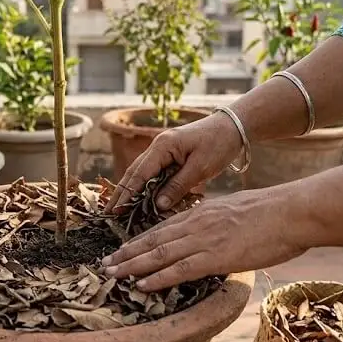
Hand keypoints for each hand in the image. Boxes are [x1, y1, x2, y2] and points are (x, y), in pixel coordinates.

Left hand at [101, 188, 307, 291]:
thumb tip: (214, 235)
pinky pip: (179, 269)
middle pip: (152, 240)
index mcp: (201, 212)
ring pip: (158, 254)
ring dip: (132, 266)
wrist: (291, 211)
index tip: (121, 249)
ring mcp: (203, 240)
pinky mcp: (215, 256)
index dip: (138, 240)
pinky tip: (141, 285)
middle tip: (105, 264)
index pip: (162, 228)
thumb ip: (218, 222)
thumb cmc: (273, 213)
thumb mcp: (236, 211)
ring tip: (112, 275)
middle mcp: (195, 224)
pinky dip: (157, 278)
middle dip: (126, 253)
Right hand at [104, 112, 244, 213]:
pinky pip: (153, 174)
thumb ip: (178, 186)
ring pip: (141, 174)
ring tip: (118, 210)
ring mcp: (163, 151)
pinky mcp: (170, 156)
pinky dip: (144, 187)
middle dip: (121, 193)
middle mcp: (158, 147)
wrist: (234, 127)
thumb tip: (158, 206)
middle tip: (108, 214)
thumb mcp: (200, 168)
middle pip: (134, 173)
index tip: (115, 211)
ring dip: (130, 191)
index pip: (139, 174)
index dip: (126, 194)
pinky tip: (139, 200)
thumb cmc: (219, 144)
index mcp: (163, 146)